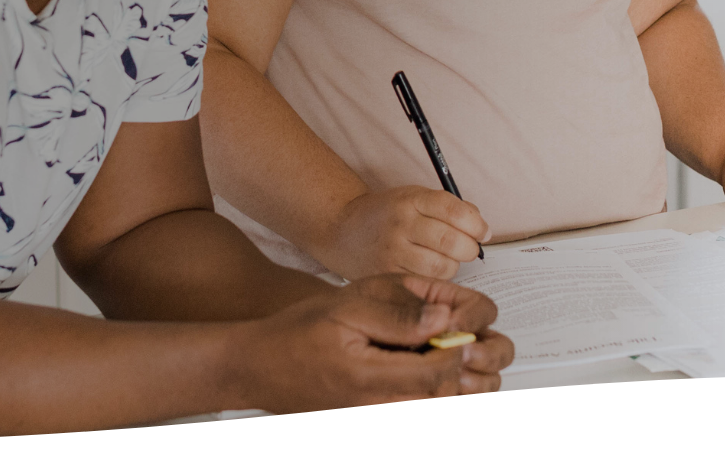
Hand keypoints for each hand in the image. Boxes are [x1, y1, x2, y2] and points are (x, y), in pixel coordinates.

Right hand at [229, 274, 513, 412]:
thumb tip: (442, 318)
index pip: (443, 373)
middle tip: (462, 335)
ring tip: (444, 345)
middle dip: (465, 365)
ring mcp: (379, 416)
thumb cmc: (295, 336)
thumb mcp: (345, 308)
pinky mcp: (377, 416)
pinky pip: (418, 405)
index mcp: (374, 380)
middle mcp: (381, 408)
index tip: (457, 320)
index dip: (460, 344)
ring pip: (436, 404)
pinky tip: (421, 360)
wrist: (259, 366)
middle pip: (448, 397)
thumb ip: (396, 315)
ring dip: (452, 378)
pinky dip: (432, 386)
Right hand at [317, 185, 489, 280]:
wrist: (342, 229)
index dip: (476, 224)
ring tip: (446, 259)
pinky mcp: (388, 274)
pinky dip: (435, 279)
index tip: (483, 231)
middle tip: (469, 248)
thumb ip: (447, 208)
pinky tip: (430, 271)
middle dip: (470, 248)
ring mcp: (393, 251)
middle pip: (452, 241)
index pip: (453, 210)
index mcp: (410, 199)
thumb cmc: (385, 214)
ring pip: (442, 266)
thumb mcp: (413, 198)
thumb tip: (481, 227)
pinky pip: (426, 282)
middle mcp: (401, 224)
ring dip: (453, 265)